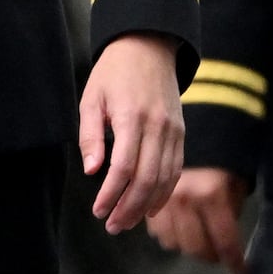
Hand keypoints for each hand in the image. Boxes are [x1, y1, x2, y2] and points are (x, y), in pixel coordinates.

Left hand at [79, 34, 183, 231]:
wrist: (148, 48)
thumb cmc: (114, 73)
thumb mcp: (92, 98)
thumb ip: (91, 135)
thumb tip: (92, 170)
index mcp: (131, 117)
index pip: (124, 167)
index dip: (112, 194)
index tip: (98, 210)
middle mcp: (157, 127)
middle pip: (147, 179)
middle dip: (129, 208)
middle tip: (112, 225)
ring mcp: (173, 131)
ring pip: (165, 179)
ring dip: (147, 206)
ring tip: (128, 222)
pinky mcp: (181, 133)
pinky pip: (176, 169)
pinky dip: (165, 192)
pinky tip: (151, 207)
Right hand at [149, 166, 251, 273]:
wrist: (190, 138)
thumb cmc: (219, 160)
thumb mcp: (234, 183)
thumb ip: (231, 212)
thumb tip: (228, 240)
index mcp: (210, 196)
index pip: (225, 241)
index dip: (235, 263)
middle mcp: (185, 202)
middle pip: (197, 248)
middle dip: (211, 255)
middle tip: (219, 252)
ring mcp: (163, 202)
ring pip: (175, 244)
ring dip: (190, 246)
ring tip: (200, 238)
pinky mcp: (149, 202)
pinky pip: (159, 234)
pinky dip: (171, 236)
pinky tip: (181, 228)